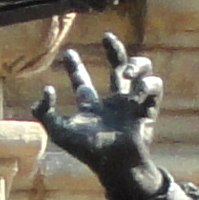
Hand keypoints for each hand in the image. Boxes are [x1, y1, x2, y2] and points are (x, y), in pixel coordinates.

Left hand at [32, 33, 165, 191]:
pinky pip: (154, 87)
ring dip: (137, 64)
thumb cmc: (87, 150)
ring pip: (142, 73)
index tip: (68, 52)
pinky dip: (147, 83)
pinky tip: (137, 89)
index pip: (82, 83)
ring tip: (127, 71)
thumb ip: (44, 111)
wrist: (117, 163)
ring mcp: (132, 105)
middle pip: (116, 70)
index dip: (74, 67)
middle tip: (107, 36)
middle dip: (115, 51)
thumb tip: (47, 88)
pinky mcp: (148, 109)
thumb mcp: (59, 131)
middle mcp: (113, 103)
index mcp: (91, 108)